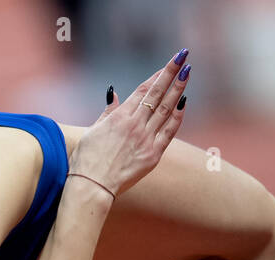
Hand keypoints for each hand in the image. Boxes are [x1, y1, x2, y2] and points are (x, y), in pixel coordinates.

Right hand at [69, 50, 190, 198]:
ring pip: (167, 109)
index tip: (169, 63)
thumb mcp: (93, 131)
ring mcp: (146, 139)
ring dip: (178, 89)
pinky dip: (177, 116)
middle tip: (184, 57)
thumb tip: (113, 93)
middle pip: (158, 93)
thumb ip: (108, 112)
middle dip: (172, 73)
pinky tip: (184, 103)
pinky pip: (169, 132)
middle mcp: (135, 125)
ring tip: (187, 73)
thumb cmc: (86, 160)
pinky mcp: (153, 156)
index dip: (158, 74)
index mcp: (120, 117)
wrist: (92, 186)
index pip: (144, 90)